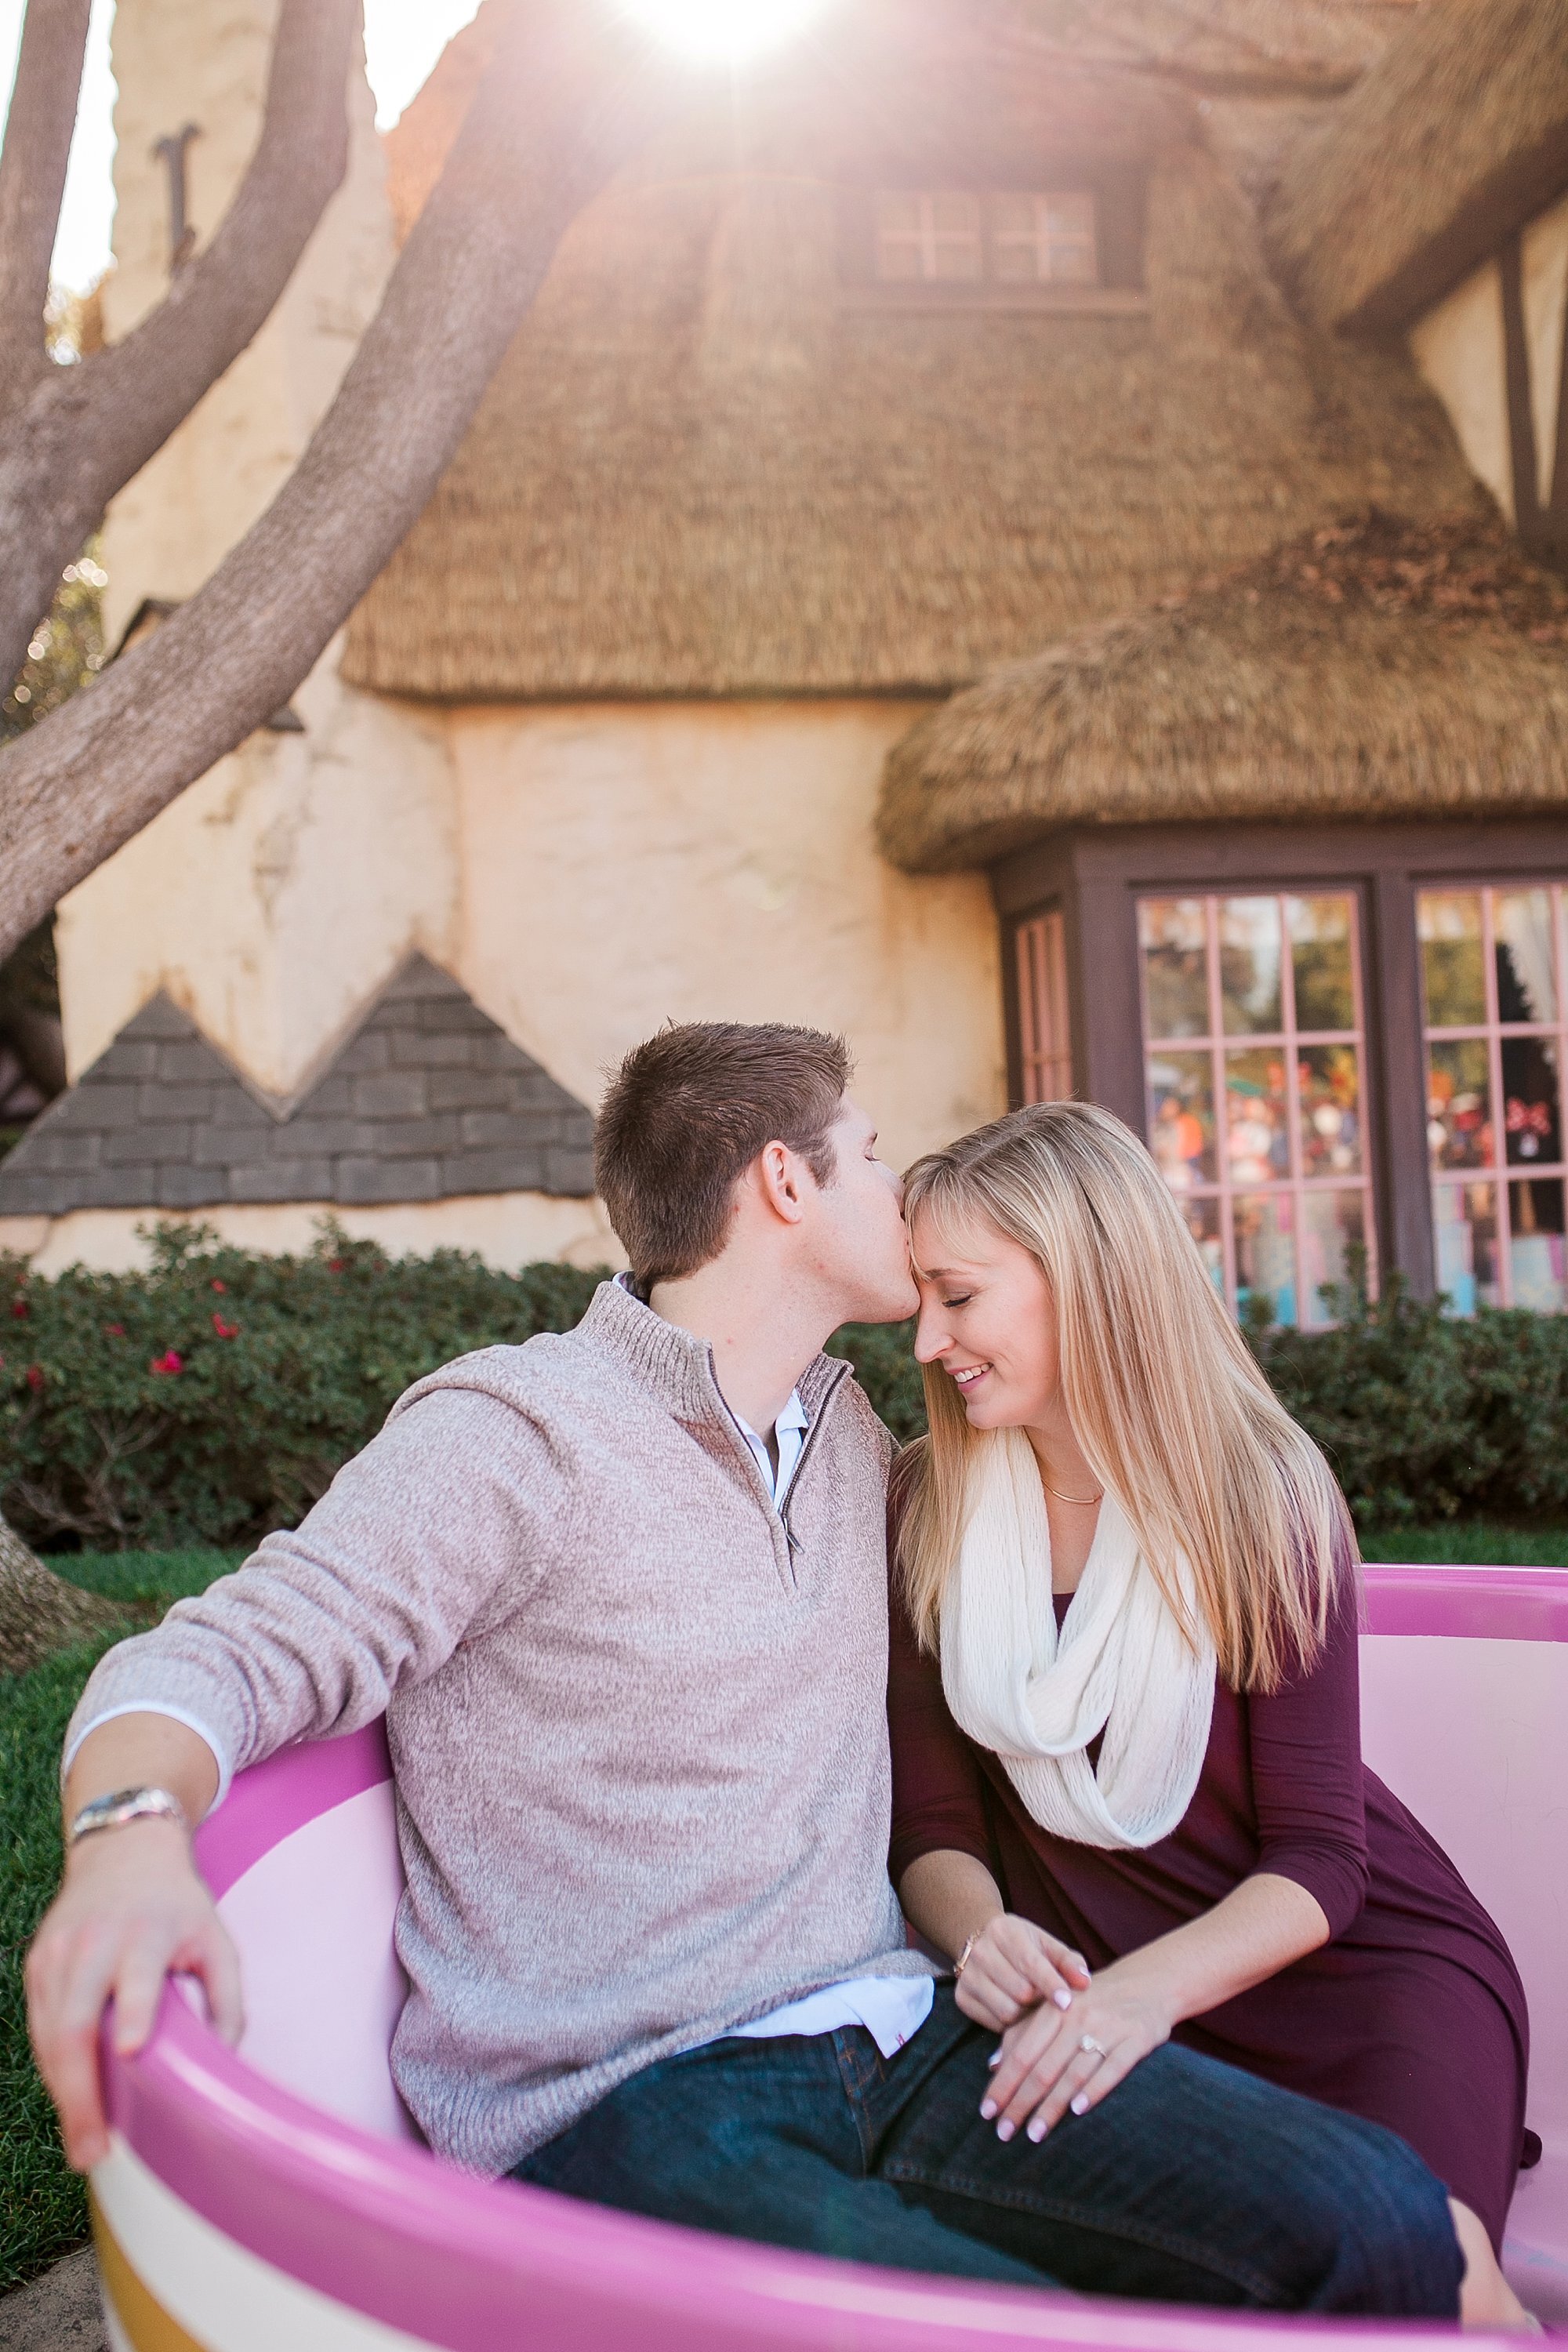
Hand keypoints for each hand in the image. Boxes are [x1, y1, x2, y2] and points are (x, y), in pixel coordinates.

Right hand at [26, 1818, 242, 2170]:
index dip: (134, 2012)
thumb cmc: (177, 1905)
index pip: (136, 1976)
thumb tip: (223, 2063)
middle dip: (81, 2092)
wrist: (124, 1851)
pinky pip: (39, 2027)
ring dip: (63, 2093)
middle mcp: (94, 1941)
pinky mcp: (37, 1964)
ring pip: (49, 2036)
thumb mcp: (216, 1938)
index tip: (129, 2051)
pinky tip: (72, 2097)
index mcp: (146, 1932)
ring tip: (83, 2141)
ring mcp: (57, 1953)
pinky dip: (53, 2068)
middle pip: (75, 2024)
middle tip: (94, 2147)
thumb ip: (226, 1998)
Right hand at [955, 1912, 1091, 2032]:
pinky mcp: (961, 1998)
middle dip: (1040, 2001)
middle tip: (1048, 1999)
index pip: (1031, 1964)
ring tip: (1032, 2004)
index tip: (1067, 2002)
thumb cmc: (1025, 1946)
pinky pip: (994, 2023)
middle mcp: (981, 1952)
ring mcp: (968, 1976)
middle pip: (1020, 1993)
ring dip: (1026, 2015)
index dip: (1051, 1985)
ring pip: (1007, 2012)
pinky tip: (1016, 2009)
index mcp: (1005, 1932)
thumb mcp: (1047, 1945)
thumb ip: (1069, 1961)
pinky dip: (1010, 2023)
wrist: (982, 1940)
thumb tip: (1085, 1982)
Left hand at [980, 1953, 1173, 2143]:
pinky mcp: (1137, 2039)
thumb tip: (993, 2066)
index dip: (1003, 2084)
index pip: (1022, 2053)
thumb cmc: (1093, 2001)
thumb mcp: (1057, 2008)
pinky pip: (1113, 2068)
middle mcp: (1078, 2017)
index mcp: (1054, 2009)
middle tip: (1004, 2132)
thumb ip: (1024, 2033)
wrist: (1148, 1982)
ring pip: (1074, 2073)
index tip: (986, 2112)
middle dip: (1021, 2103)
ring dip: (1052, 2106)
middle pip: (1044, 2068)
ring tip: (1034, 2133)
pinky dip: (1095, 2089)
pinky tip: (1078, 2110)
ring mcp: (1108, 2028)